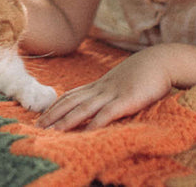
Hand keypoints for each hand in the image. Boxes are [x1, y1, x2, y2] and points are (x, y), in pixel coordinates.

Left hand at [36, 47, 175, 130]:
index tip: (40, 117)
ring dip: (66, 120)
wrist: (158, 62)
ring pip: (83, 108)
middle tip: (36, 126)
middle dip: (52, 115)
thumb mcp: (119, 86)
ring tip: (52, 131)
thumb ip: (107, 95)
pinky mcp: (126, 100)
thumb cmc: (140, 76)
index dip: (54, 107)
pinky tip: (86, 132)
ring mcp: (112, 94)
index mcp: (97, 86)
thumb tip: (96, 108)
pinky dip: (96, 122)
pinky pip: (108, 113)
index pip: (69, 97)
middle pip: (70, 102)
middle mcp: (99, 89)